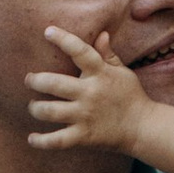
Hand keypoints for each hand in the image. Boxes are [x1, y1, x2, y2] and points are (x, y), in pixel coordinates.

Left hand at [26, 24, 157, 153]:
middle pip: (53, 83)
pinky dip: (41, 141)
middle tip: (29, 79)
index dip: (62, 39)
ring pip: (49, 111)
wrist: (143, 127)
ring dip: (35, 108)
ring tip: (33, 106)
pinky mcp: (84, 136)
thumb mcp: (122, 72)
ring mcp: (85, 115)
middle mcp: (90, 93)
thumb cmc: (131, 96)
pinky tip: (32, 138)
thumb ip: (108, 55)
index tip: (48, 31)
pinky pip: (57, 140)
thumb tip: (101, 34)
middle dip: (35, 80)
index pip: (79, 51)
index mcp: (100, 73)